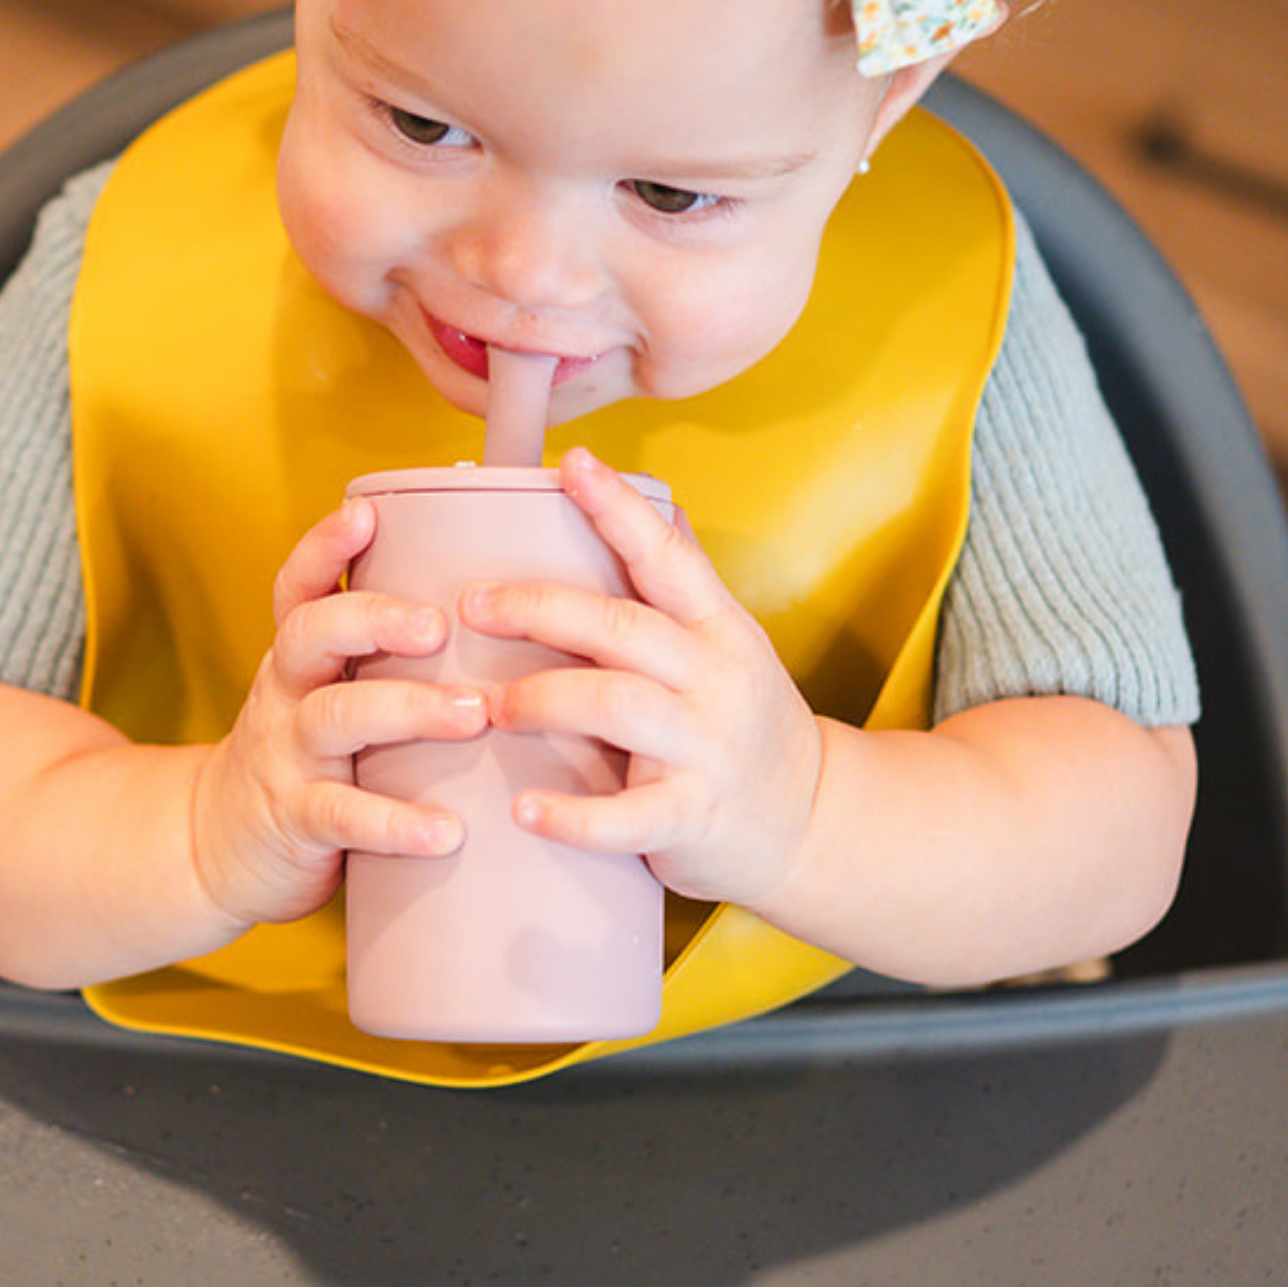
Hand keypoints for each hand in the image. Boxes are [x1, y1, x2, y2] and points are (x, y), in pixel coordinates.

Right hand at [189, 496, 487, 929]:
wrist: (216, 849)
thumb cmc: (308, 762)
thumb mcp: (327, 697)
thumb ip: (387, 663)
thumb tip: (503, 617)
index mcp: (300, 658)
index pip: (300, 588)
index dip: (324, 547)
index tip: (364, 513)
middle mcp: (287, 693)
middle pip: (314, 634)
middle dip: (376, 619)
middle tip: (438, 624)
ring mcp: (287, 755)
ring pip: (336, 717)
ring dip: (408, 710)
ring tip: (473, 714)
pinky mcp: (296, 820)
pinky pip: (342, 815)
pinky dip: (395, 822)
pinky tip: (444, 831)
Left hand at [463, 448, 824, 909]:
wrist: (813, 822)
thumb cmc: (750, 727)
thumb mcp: (732, 647)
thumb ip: (688, 588)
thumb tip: (655, 503)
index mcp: (718, 630)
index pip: (668, 556)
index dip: (618, 508)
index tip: (571, 464)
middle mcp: (715, 680)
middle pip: (621, 626)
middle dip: (541, 609)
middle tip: (474, 604)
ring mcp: (705, 749)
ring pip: (617, 706)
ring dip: (543, 699)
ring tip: (489, 705)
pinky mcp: (691, 817)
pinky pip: (626, 817)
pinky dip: (571, 815)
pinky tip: (524, 809)